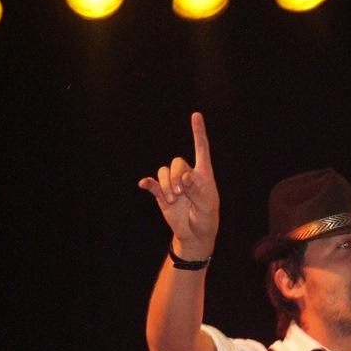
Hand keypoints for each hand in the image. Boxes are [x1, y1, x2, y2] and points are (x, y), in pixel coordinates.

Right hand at [138, 112, 219, 258]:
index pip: (201, 149)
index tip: (196, 115)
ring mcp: (173, 183)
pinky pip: (151, 183)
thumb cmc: (206, 219)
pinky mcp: (161, 194)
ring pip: (163, 171)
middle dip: (176, 176)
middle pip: (177, 162)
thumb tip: (185, 176)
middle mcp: (187, 175)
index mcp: (203, 174)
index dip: (198, 132)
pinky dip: (147, 183)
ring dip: (166, 184)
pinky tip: (144, 184)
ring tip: (173, 200)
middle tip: (180, 193)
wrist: (194, 234)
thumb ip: (196, 191)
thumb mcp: (207, 207)